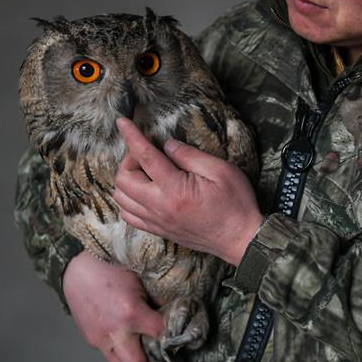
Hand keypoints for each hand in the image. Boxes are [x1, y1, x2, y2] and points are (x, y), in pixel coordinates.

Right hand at [63, 251, 172, 361]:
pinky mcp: (91, 340)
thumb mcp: (141, 279)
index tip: (182, 341)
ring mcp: (100, 339)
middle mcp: (115, 331)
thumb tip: (172, 314)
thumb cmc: (110, 267)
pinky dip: (124, 357)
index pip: (161, 335)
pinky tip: (133, 347)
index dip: (173, 338)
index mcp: (131, 313)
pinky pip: (110, 357)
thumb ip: (156, 301)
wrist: (76, 268)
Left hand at [113, 117, 264, 265]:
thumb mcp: (221, 171)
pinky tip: (144, 191)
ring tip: (146, 171)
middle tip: (148, 153)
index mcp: (175, 189)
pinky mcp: (159, 230)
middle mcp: (160, 207)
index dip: (131, 136)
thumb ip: (191, 156)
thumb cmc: (236, 204)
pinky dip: (128, 200)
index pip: (145, 156)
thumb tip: (167, 145)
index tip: (122, 122)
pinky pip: (129, 216)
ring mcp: (157, 221)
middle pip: (123, 179)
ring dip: (127, 180)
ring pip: (121, 198)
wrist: (240, 240)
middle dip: (129, 159)